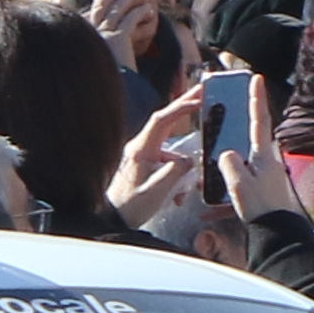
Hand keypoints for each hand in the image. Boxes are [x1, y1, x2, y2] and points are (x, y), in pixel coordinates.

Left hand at [112, 86, 206, 227]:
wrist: (111, 221)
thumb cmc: (130, 207)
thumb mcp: (158, 190)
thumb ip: (177, 171)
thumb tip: (189, 160)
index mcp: (141, 150)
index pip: (162, 120)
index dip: (181, 107)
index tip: (200, 98)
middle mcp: (140, 148)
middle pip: (165, 122)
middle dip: (184, 106)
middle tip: (202, 91)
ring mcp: (142, 155)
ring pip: (170, 151)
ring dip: (182, 167)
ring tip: (180, 194)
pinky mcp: (144, 165)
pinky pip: (166, 164)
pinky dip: (175, 177)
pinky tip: (175, 198)